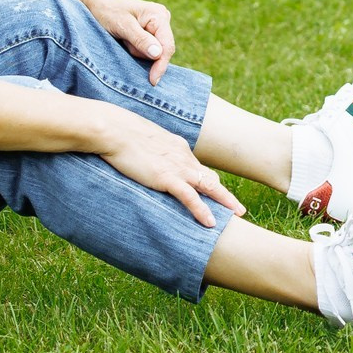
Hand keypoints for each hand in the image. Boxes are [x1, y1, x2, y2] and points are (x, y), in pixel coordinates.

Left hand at [70, 0, 175, 81]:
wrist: (95, 3)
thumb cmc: (107, 10)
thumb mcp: (122, 26)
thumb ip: (140, 40)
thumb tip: (158, 54)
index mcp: (159, 15)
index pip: (167, 46)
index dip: (161, 65)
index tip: (152, 81)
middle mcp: (162, 20)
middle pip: (161, 50)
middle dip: (142, 53)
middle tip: (124, 42)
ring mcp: (156, 26)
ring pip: (152, 52)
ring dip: (136, 51)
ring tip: (123, 38)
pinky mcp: (149, 32)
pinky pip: (147, 49)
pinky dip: (135, 49)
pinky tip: (125, 40)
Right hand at [96, 116, 240, 226]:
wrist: (113, 129)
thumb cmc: (121, 134)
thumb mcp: (143, 142)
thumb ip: (153, 152)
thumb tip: (150, 162)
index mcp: (178, 147)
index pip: (198, 168)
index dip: (208, 182)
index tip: (217, 192)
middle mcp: (182, 157)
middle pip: (210, 177)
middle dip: (225, 194)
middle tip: (238, 208)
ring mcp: (176, 167)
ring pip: (208, 186)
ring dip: (224, 201)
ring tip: (237, 215)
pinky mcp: (166, 177)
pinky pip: (189, 197)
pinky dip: (201, 210)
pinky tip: (209, 223)